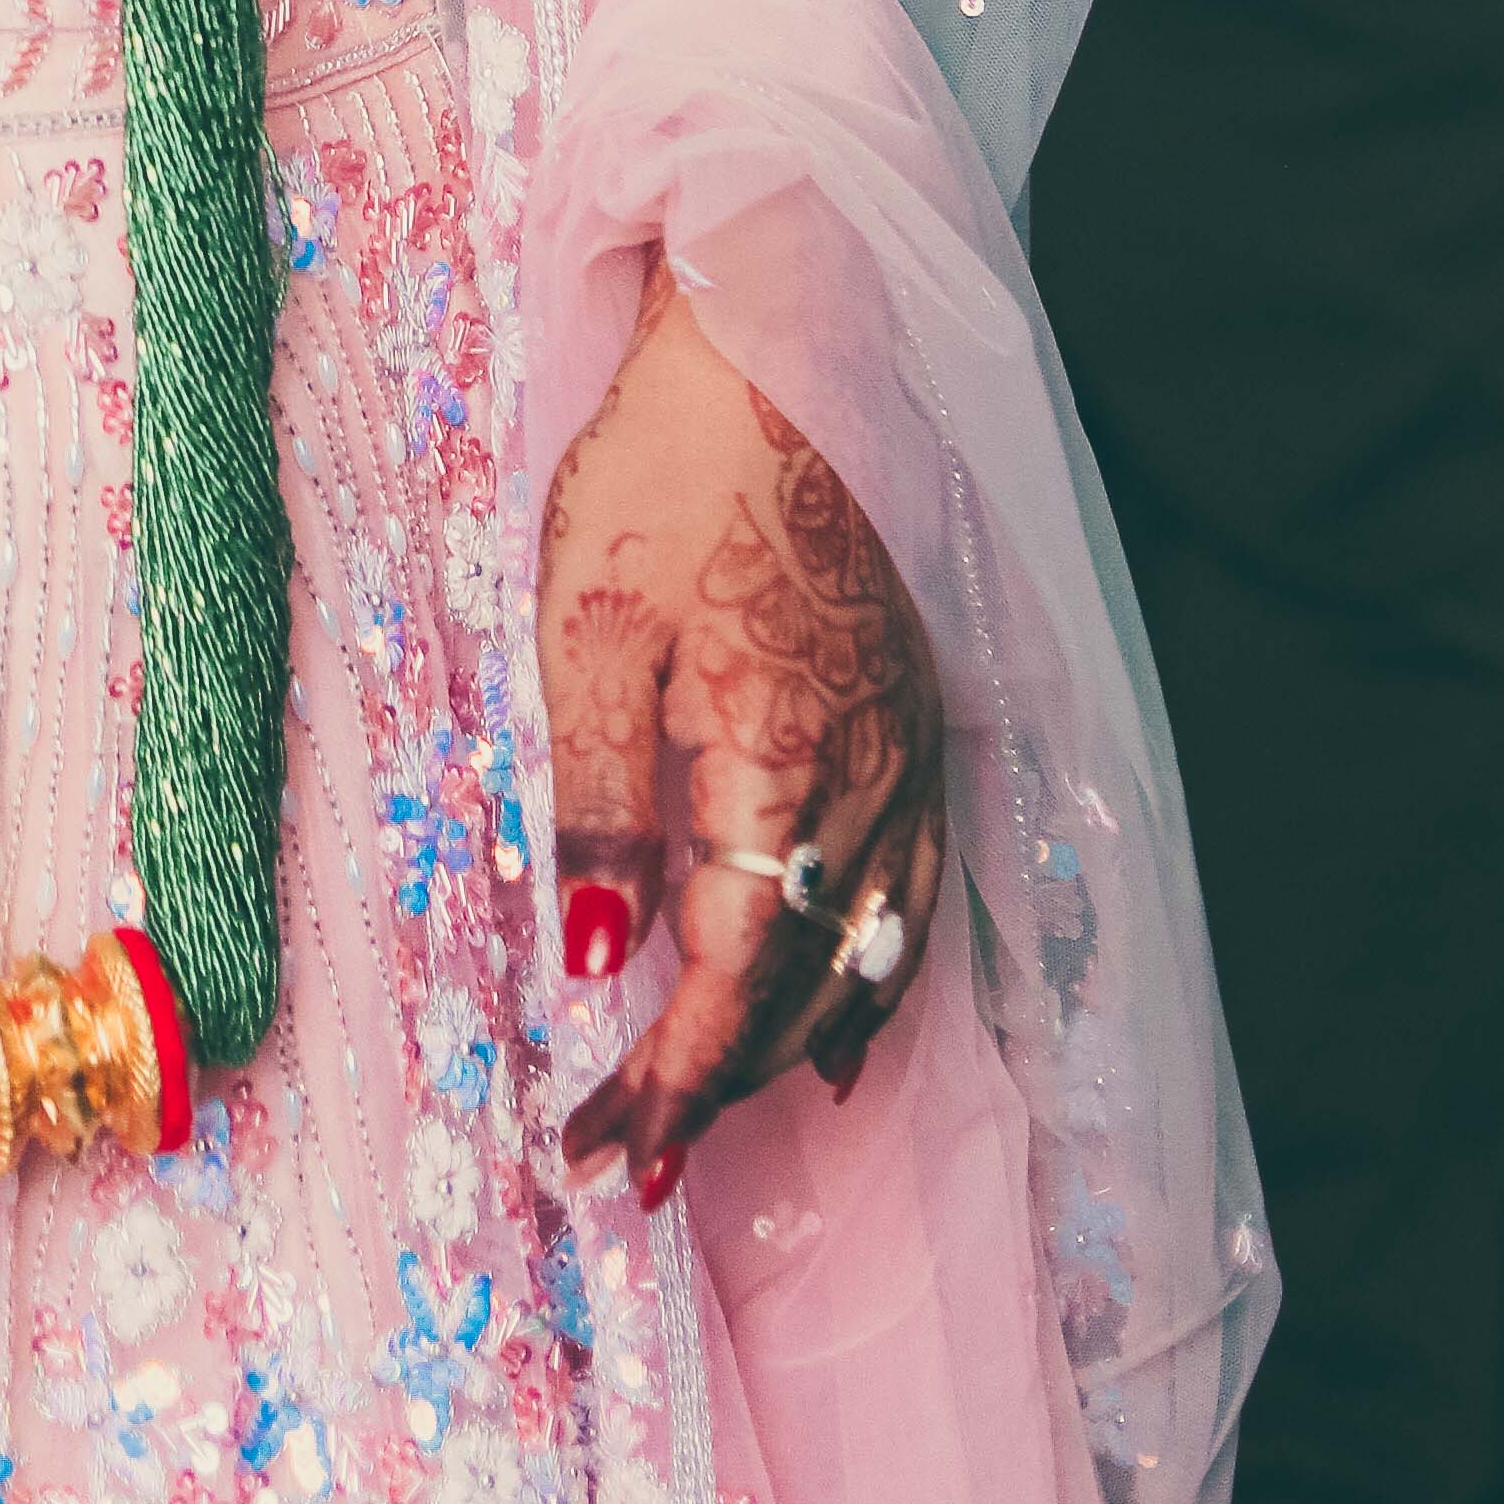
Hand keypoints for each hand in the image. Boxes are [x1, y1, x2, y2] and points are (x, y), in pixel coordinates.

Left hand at [538, 260, 946, 1209]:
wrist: (764, 349)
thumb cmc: (660, 470)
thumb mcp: (586, 629)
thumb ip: (602, 804)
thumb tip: (600, 958)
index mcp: (783, 757)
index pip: (734, 974)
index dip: (674, 1079)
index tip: (606, 1154)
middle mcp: (870, 777)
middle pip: (804, 984)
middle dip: (715, 1084)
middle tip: (623, 1155)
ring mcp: (907, 752)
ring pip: (869, 953)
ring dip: (792, 1048)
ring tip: (713, 1120)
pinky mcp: (914, 719)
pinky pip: (916, 894)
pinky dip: (876, 976)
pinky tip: (849, 1022)